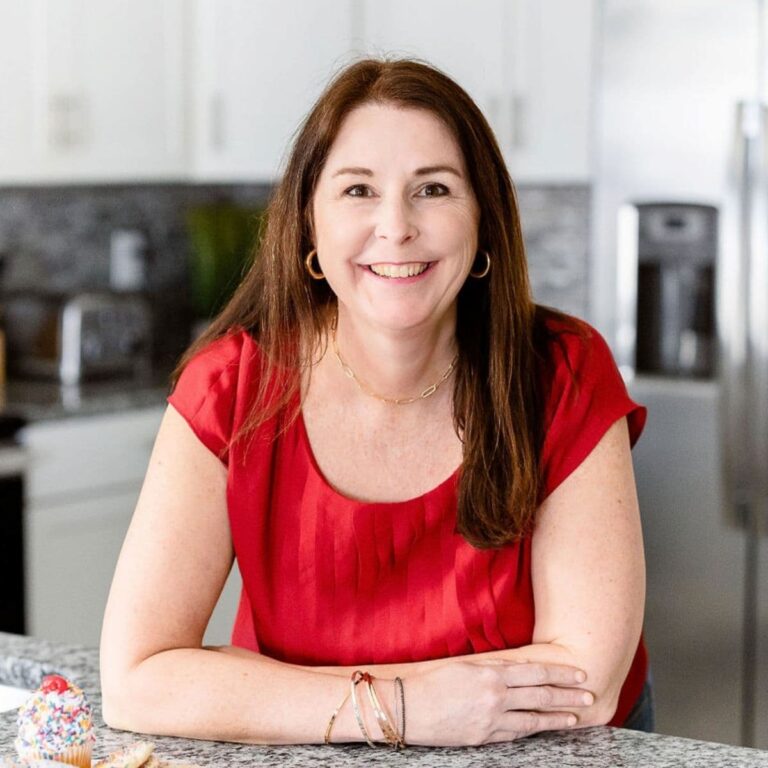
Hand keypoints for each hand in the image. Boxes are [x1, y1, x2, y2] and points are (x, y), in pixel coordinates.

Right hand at [404, 658, 592, 745]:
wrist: (406, 708)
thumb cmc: (430, 681)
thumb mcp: (463, 666)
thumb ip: (492, 668)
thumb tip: (517, 669)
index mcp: (491, 673)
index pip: (536, 672)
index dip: (561, 674)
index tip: (579, 674)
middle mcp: (495, 696)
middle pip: (541, 696)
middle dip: (568, 696)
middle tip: (590, 696)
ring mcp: (491, 720)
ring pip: (533, 719)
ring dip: (557, 717)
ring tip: (576, 717)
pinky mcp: (483, 738)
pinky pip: (515, 734)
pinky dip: (534, 730)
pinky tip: (544, 728)